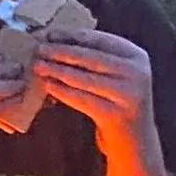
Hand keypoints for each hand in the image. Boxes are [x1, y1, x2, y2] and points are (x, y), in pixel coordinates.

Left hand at [34, 30, 158, 153]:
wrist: (135, 141)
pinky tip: (48, 85)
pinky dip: (62, 91)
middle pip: (91, 57)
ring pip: (84, 78)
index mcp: (137, 57)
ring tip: (38, 65)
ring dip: (57, 70)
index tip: (51, 33)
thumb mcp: (117, 75)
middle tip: (39, 48)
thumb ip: (97, 57)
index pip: (100, 40)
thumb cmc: (117, 102)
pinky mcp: (116, 115)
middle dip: (62, 52)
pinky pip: (82, 99)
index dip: (73, 36)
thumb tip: (58, 38)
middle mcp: (137, 73)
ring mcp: (129, 95)